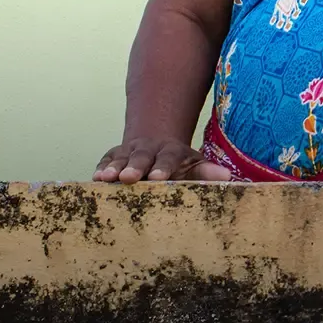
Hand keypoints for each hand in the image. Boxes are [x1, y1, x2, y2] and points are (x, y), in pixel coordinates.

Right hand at [94, 137, 232, 182]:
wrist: (156, 144)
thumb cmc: (178, 163)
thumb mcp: (194, 165)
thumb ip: (207, 171)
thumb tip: (228, 177)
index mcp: (170, 152)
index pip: (168, 159)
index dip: (164, 168)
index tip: (160, 178)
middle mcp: (148, 150)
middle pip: (142, 156)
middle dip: (135, 167)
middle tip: (130, 178)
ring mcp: (128, 152)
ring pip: (121, 158)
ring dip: (114, 167)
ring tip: (106, 178)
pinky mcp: (112, 156)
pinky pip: (105, 161)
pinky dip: (100, 168)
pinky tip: (95, 178)